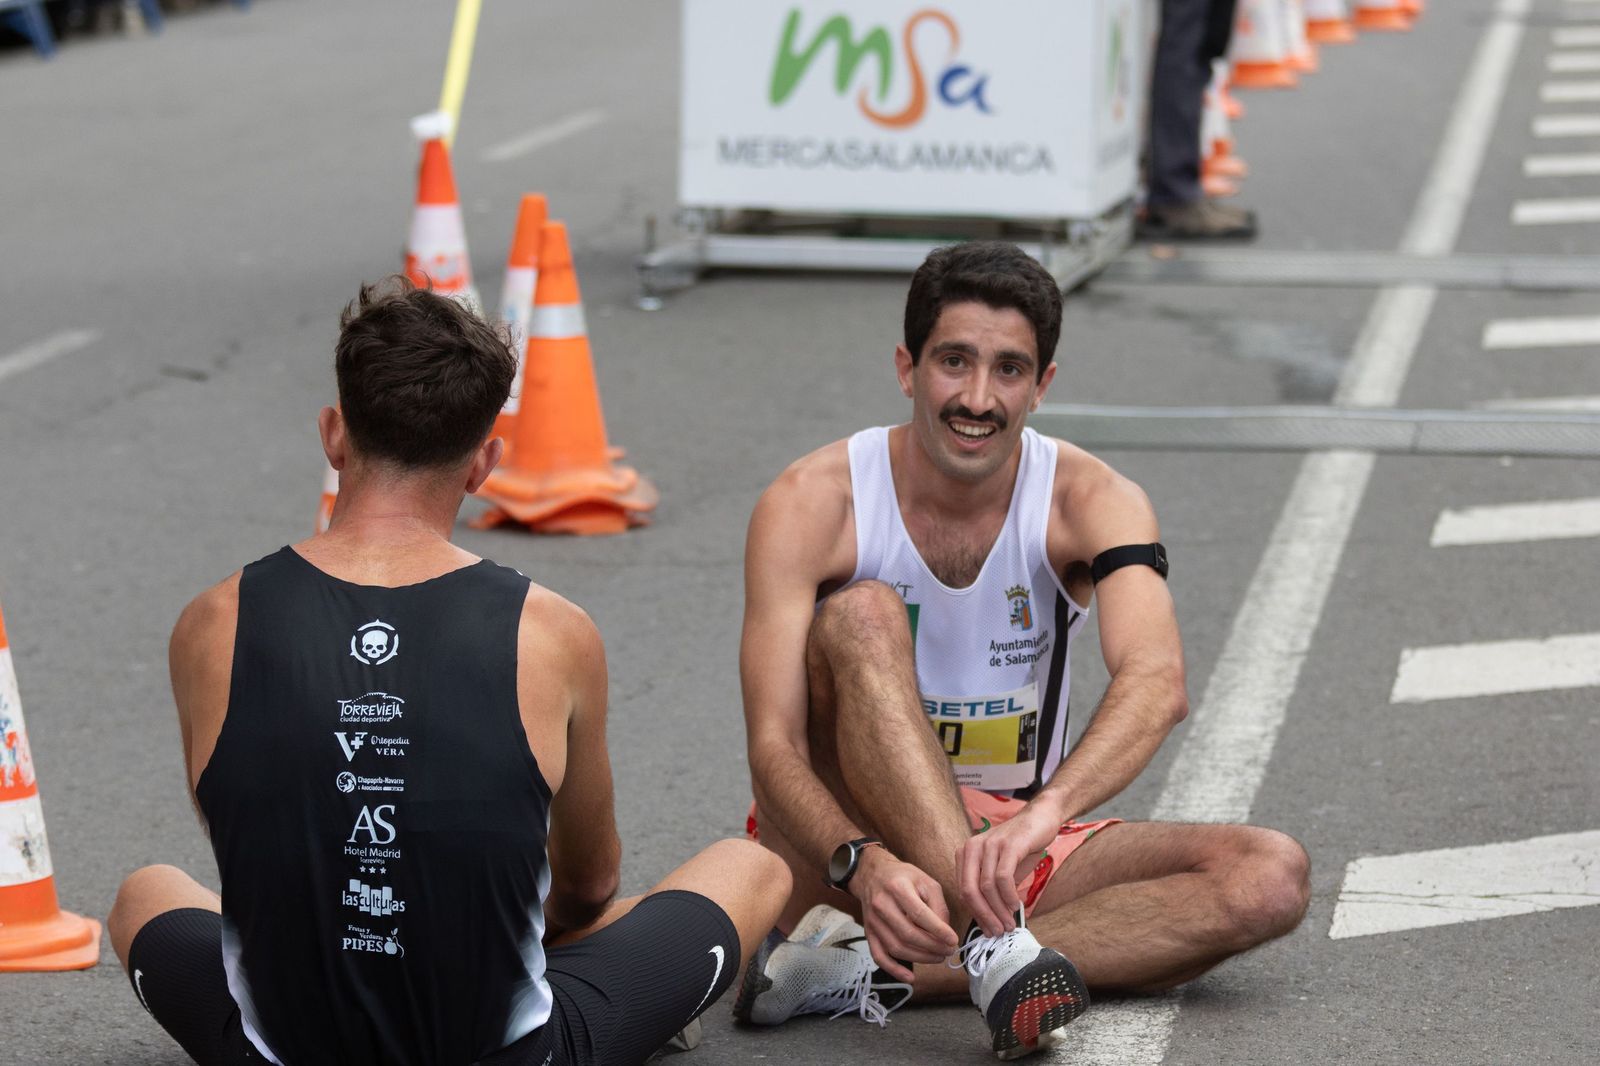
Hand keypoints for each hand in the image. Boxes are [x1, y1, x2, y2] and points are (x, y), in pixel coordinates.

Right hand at [849, 848, 958, 981]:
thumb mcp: (926, 881)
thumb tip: (945, 933)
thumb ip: (938, 906)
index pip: (919, 914)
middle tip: (949, 950)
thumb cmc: (903, 877)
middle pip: (908, 934)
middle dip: (932, 947)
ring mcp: (872, 920)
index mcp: (898, 887)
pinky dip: (894, 970)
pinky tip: (910, 978)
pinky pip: (879, 956)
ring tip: (938, 957)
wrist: (872, 874)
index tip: (953, 940)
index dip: (938, 931)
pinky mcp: (868, 932)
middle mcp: (881, 904)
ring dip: (920, 958)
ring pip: (896, 948)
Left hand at [957, 801, 1060, 936]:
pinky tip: (1015, 905)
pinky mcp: (1009, 845)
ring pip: (986, 887)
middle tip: (997, 931)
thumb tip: (990, 922)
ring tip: (1009, 923)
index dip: (975, 914)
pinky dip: (1008, 896)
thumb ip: (992, 891)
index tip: (987, 929)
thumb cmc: (1021, 847)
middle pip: (969, 890)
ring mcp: (990, 844)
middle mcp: (972, 847)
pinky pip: (1003, 877)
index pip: (963, 890)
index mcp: (965, 853)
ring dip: (998, 910)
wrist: (1040, 819)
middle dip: (984, 916)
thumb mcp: (1001, 869)